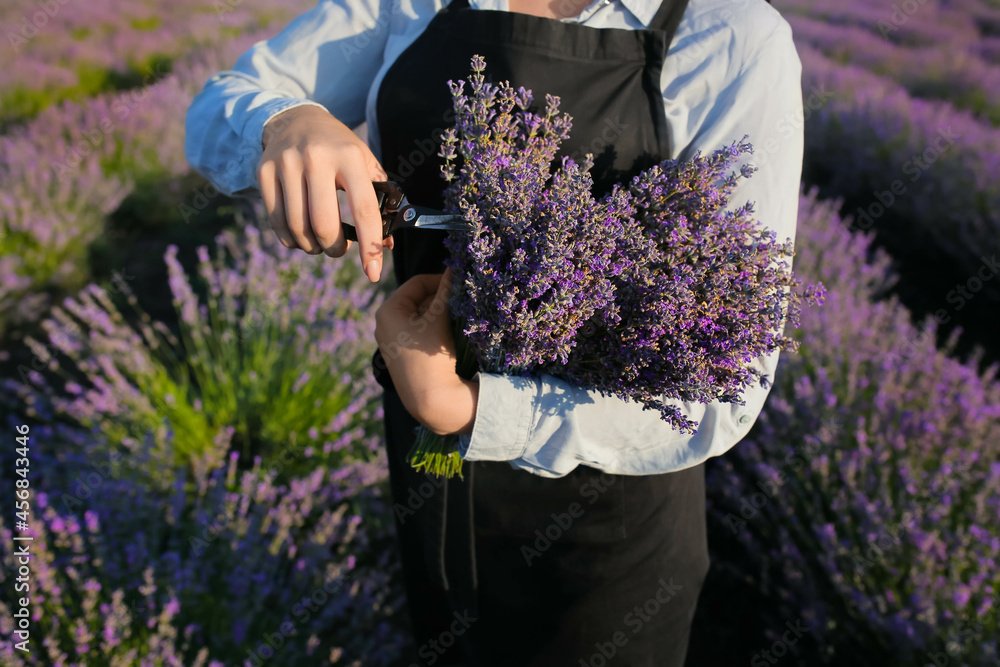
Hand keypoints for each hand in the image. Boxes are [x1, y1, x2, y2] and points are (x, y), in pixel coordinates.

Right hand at [257, 105, 392, 281]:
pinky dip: (291, 240)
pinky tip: (300, 237)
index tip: (374, 272)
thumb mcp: (364, 163)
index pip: (363, 209)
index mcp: (349, 156)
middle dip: (335, 249)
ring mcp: (286, 164)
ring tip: (319, 244)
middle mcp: (316, 158)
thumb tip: (386, 245)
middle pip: (324, 224)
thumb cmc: (339, 149)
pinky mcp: (264, 172)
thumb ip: (379, 201)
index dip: (370, 246)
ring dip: (312, 247)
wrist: (297, 119)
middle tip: (339, 250)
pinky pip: (277, 222)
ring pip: (298, 228)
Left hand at [374, 268, 478, 435]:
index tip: (460, 283)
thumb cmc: (431, 355)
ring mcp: (390, 341)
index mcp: (388, 310)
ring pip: (418, 316)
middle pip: (416, 299)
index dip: (439, 279)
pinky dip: (432, 328)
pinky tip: (448, 334)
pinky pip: (417, 332)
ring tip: (457, 316)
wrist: (430, 398)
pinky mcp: (399, 355)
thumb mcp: (440, 318)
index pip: (416, 283)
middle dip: (439, 298)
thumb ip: (446, 291)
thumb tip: (453, 268)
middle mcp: (383, 324)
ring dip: (438, 313)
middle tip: (461, 300)